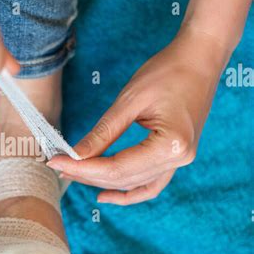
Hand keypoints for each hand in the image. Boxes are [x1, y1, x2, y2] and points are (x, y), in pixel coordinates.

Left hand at [48, 26, 228, 204]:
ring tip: (73, 175)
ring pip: (134, 183)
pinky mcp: (176, 156)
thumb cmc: (167, 71)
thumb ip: (103, 133)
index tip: (55, 161)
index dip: (82, 168)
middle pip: (124, 178)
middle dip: (88, 175)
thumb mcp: (129, 101)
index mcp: (171, 145)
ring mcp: (180, 160)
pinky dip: (129, 191)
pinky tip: (104, 194)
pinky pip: (151, 183)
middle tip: (57, 166)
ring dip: (103, 182)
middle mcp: (179, 159)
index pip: (116, 168)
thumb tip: (75, 156)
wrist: (199, 59)